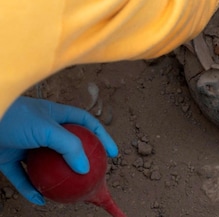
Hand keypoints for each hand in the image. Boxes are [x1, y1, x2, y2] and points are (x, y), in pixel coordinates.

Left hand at [0, 97, 117, 204]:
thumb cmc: (15, 118)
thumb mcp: (47, 128)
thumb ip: (68, 146)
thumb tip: (85, 168)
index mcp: (55, 115)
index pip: (86, 123)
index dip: (101, 136)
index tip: (112, 153)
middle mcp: (42, 130)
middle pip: (67, 147)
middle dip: (80, 160)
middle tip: (92, 175)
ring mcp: (25, 145)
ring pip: (45, 165)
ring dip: (56, 179)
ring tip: (70, 191)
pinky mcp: (8, 159)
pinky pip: (22, 178)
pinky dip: (31, 190)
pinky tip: (41, 200)